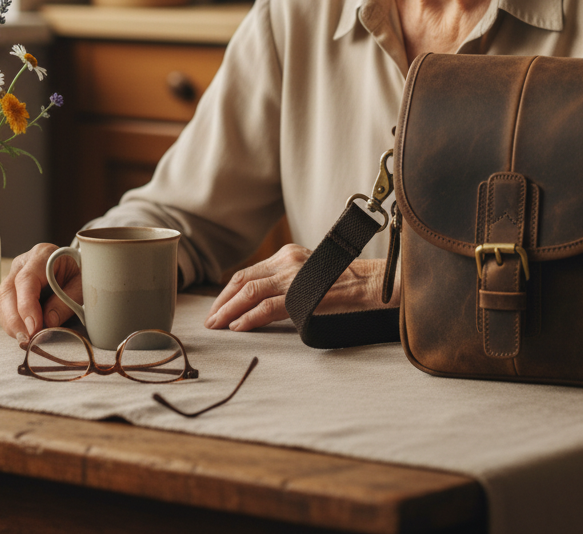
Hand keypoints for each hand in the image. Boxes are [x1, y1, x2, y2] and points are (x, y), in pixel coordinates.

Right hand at [0, 243, 82, 338]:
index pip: (26, 279)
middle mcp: (23, 263)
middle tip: (27, 340)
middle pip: (8, 291)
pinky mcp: (10, 289)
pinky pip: (2, 308)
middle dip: (15, 320)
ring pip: (1, 301)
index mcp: (42, 255)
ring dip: (10, 325)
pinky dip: (10, 324)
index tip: (34, 327)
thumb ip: (67, 301)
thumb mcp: (81, 284)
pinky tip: (21, 334)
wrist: (75, 267)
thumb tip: (49, 322)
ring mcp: (13, 275)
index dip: (27, 306)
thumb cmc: (79, 272)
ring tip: (25, 340)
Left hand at [204, 242, 393, 331]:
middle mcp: (287, 260)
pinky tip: (239, 326)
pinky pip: (268, 306)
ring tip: (217, 325)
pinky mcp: (303, 292)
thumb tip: (264, 299)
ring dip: (229, 310)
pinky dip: (250, 317)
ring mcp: (294, 275)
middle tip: (210, 319)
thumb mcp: (311, 272)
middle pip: (243, 280)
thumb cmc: (345, 282)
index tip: (218, 307)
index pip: (248, 272)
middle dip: (222, 301)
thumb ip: (289, 280)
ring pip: (251, 292)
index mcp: (287, 254)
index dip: (228, 292)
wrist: (372, 283)